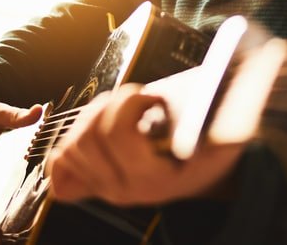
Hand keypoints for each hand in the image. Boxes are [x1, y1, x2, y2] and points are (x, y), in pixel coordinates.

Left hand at [45, 84, 242, 205]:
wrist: (202, 175)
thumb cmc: (211, 150)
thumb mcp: (226, 138)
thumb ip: (227, 129)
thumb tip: (225, 126)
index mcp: (152, 179)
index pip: (116, 134)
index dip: (131, 103)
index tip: (155, 97)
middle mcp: (124, 189)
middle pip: (88, 137)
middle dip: (110, 104)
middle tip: (137, 99)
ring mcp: (105, 189)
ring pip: (71, 144)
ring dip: (92, 115)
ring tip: (120, 110)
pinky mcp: (93, 183)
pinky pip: (59, 169)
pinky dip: (67, 145)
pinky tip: (94, 131)